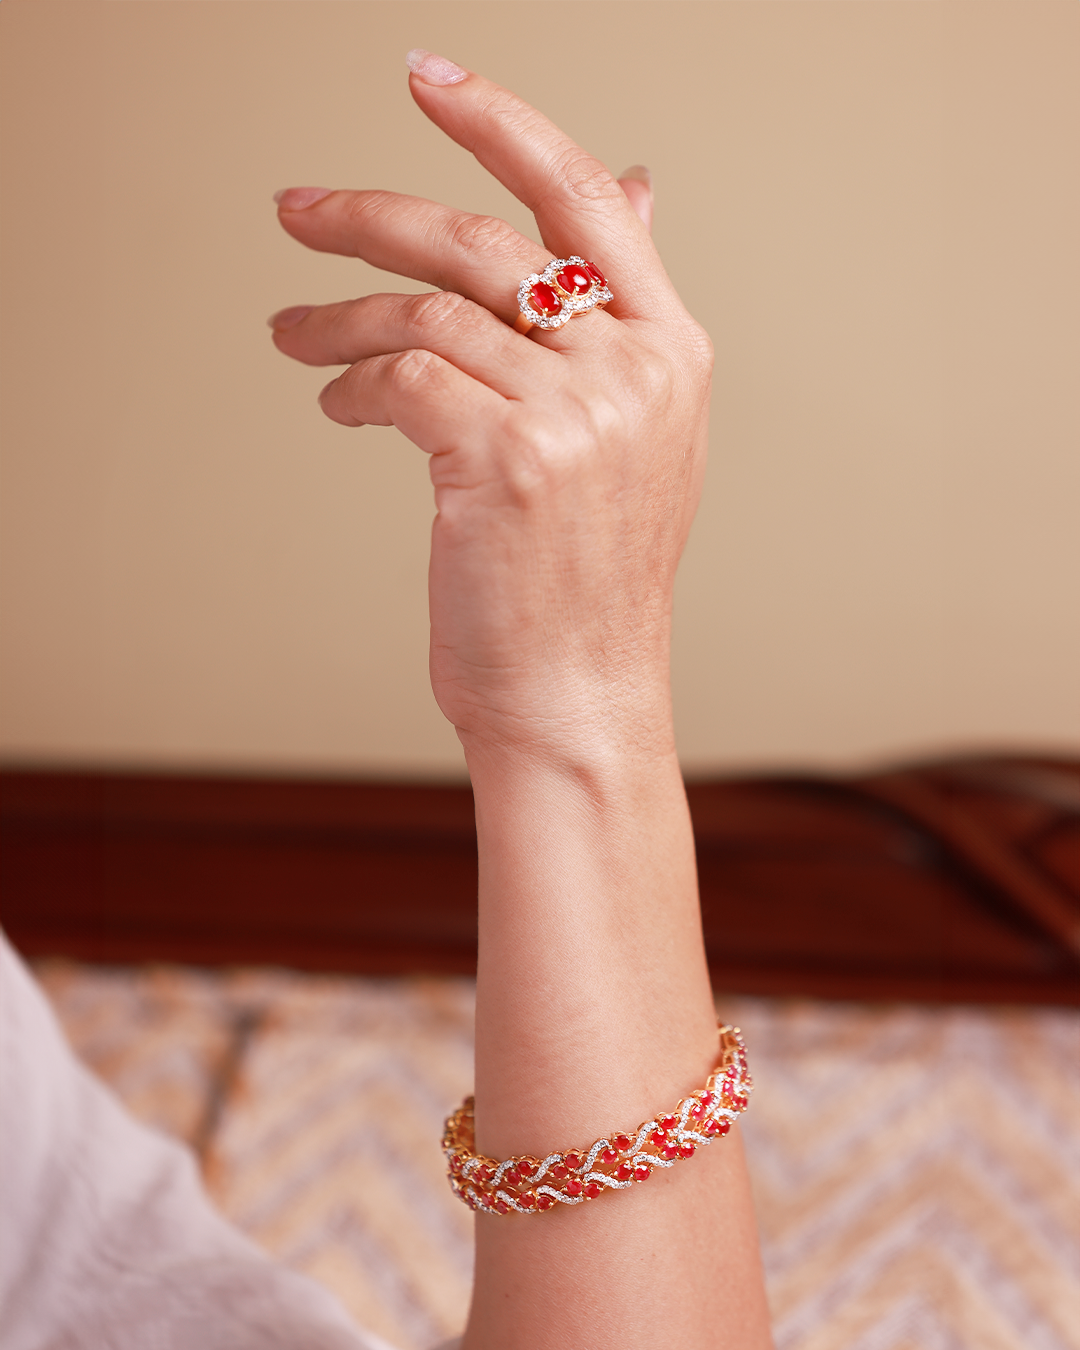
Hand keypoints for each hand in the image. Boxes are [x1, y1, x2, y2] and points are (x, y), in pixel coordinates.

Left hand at [270, 53, 712, 763]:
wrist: (579, 691)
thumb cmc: (587, 573)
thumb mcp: (634, 432)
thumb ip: (622, 312)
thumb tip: (639, 182)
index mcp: (670, 352)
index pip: (586, 199)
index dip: (502, 123)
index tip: (428, 78)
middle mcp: (633, 371)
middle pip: (484, 239)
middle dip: (371, 216)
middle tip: (296, 210)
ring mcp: (576, 415)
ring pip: (429, 309)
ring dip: (340, 314)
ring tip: (294, 332)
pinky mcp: (507, 463)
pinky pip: (402, 377)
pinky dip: (352, 384)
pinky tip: (337, 404)